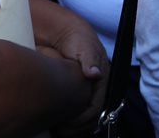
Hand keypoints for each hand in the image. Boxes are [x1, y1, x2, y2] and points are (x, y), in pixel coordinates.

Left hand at [30, 0, 106, 132]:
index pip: (97, 106)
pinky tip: (56, 124)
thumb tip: (94, 75)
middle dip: (79, 126)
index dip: (84, 118)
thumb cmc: (74, 37)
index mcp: (102, 76)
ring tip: (58, 131)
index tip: (67, 125)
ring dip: (75, 127)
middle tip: (61, 132)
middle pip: (93, 115)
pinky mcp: (78, 89)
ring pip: (87, 116)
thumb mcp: (82, 44)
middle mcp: (97, 85)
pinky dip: (70, 121)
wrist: (61, 30)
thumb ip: (89, 59)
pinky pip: (78, 111)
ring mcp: (87, 88)